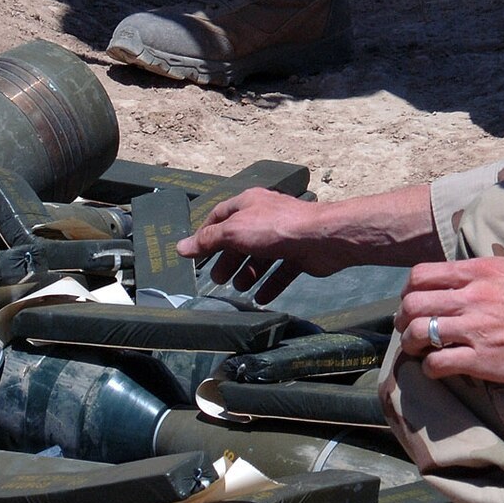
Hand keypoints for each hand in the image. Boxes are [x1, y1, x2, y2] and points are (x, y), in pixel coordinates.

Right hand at [178, 188, 353, 298]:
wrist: (322, 238)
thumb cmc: (275, 228)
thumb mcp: (234, 231)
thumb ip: (208, 240)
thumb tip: (181, 248)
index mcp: (249, 204)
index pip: (220, 216)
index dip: (206, 234)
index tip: (196, 254)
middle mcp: (266, 217)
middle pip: (240, 239)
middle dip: (228, 259)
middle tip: (217, 280)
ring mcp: (284, 236)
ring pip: (260, 256)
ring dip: (248, 273)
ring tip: (239, 289)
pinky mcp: (299, 255)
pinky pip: (281, 271)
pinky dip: (270, 284)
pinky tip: (261, 298)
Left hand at [395, 256, 503, 382]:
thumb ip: (499, 263)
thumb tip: (485, 262)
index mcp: (481, 272)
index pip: (423, 274)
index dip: (410, 289)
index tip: (414, 301)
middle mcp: (472, 297)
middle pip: (412, 303)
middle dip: (404, 317)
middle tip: (410, 328)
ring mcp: (476, 329)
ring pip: (418, 332)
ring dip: (411, 343)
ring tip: (418, 350)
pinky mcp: (483, 361)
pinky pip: (438, 363)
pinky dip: (430, 368)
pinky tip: (437, 369)